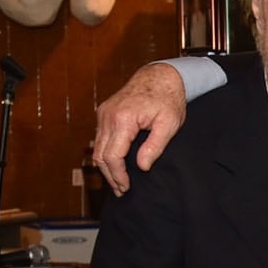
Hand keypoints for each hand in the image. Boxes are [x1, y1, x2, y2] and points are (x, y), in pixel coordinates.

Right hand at [92, 63, 189, 192]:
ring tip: (118, 182)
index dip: (118, 175)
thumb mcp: (169, 124)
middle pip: (101, 155)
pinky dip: (105, 153)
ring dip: (106, 166)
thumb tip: (142, 167)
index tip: (126, 187)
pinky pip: (100, 138)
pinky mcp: (104, 113)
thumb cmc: (168, 99)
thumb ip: (154, 146)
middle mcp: (108, 116)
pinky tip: (115, 164)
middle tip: (121, 190)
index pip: (112, 156)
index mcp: (123, 119)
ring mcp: (103, 113)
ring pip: (97, 148)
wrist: (160, 76)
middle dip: (110, 175)